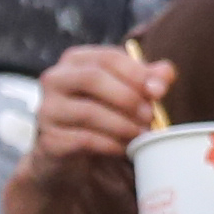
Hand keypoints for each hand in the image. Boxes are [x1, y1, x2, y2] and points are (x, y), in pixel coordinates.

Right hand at [29, 43, 174, 182]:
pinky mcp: (48, 140)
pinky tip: (123, 148)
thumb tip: (165, 74)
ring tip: (142, 134)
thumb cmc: (101, 115)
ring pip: (88, 111)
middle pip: (92, 78)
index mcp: (76, 61)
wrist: (69, 156)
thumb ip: (147, 80)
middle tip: (151, 116)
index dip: (136, 72)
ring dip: (122, 124)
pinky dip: (110, 144)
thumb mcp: (125, 93)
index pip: (107, 57)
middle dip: (128, 97)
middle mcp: (55, 79)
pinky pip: (83, 139)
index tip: (160, 91)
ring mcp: (47, 110)